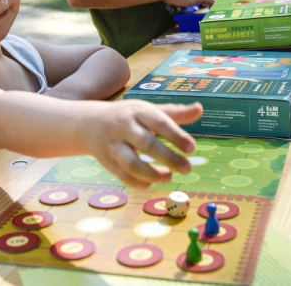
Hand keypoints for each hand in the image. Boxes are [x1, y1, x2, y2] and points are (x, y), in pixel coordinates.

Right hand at [88, 101, 202, 187]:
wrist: (90, 123)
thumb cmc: (128, 116)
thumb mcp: (149, 110)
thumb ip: (175, 113)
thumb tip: (200, 109)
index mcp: (138, 111)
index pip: (159, 122)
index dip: (175, 135)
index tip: (191, 148)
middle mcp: (124, 127)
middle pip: (146, 144)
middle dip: (168, 158)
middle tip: (187, 169)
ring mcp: (114, 145)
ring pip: (131, 163)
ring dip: (152, 173)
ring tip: (169, 177)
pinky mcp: (107, 162)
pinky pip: (122, 176)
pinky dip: (138, 182)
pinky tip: (153, 182)